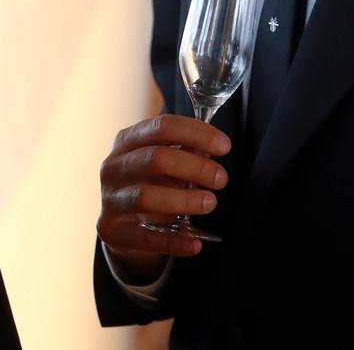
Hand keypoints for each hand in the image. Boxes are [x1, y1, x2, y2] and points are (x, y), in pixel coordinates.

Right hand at [97, 114, 229, 281]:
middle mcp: (113, 167)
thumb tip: (212, 148)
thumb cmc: (151, 179)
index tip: (225, 146)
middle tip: (221, 178)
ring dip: (185, 200)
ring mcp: (110, 200)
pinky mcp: (113, 231)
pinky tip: (196, 244)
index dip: (197, 134)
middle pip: (156, 159)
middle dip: (195, 167)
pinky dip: (174, 241)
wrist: (121, 219)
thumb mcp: (166, 159)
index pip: (163, 126)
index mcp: (127, 140)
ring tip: (210, 203)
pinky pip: (146, 238)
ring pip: (147, 196)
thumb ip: (186, 150)